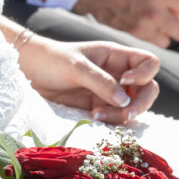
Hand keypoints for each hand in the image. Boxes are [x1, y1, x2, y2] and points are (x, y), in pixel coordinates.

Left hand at [18, 37, 159, 122]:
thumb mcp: (77, 67)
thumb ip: (101, 82)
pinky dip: (111, 121)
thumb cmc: (53, 60)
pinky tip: (94, 118)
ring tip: (98, 116)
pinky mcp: (98, 107)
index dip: (144, 74)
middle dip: (141, 103)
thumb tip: (125, 101)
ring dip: (122, 115)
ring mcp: (109, 92)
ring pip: (132, 107)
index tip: (125, 81)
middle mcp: (118, 74)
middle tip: (126, 113)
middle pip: (148, 89)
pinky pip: (115, 118)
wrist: (30, 71)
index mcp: (117, 57)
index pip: (149, 63)